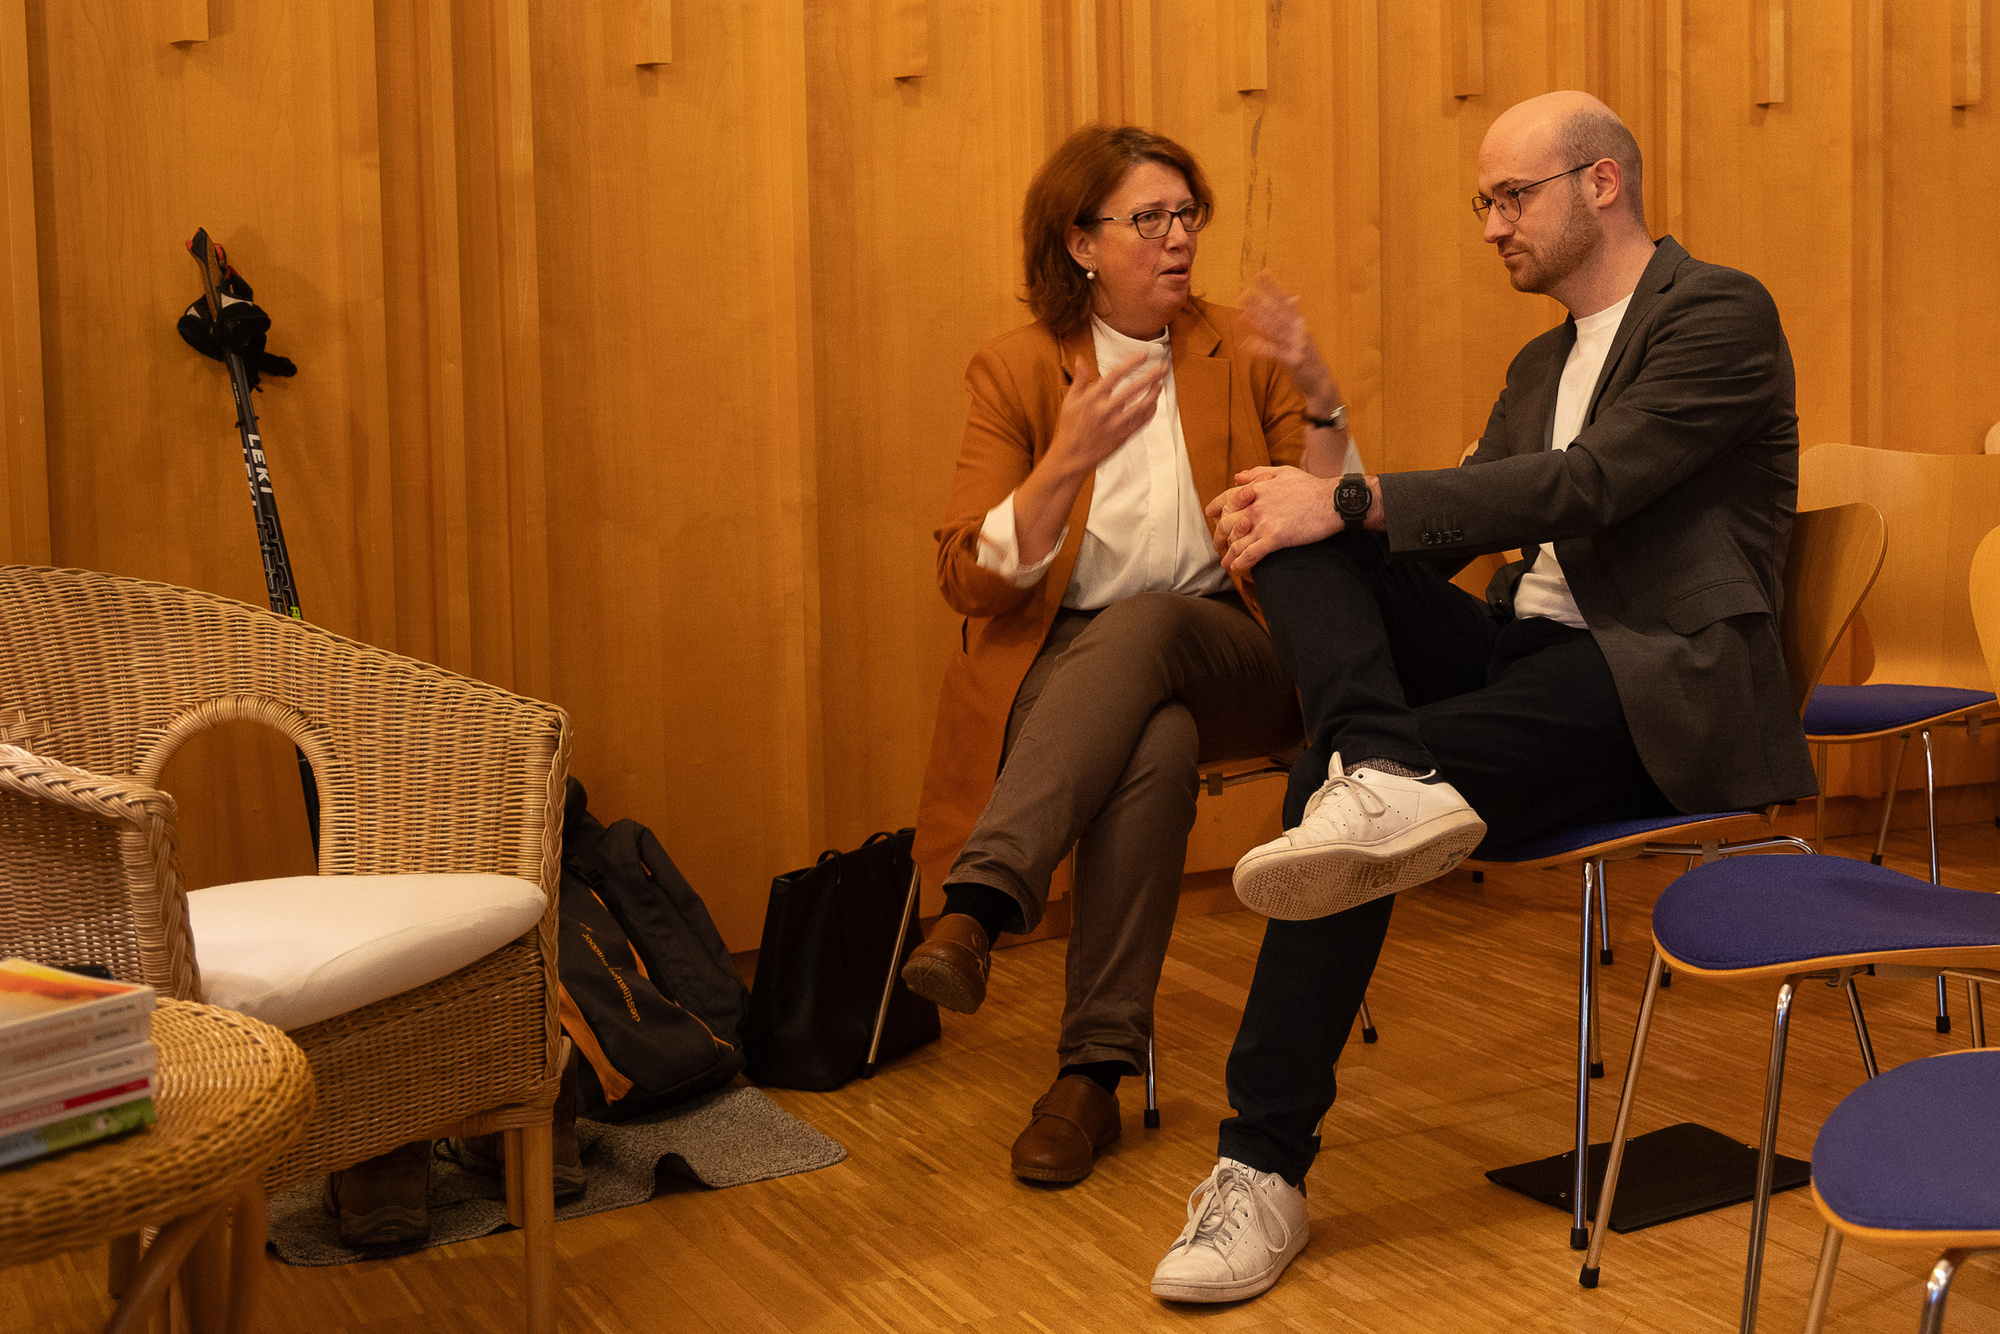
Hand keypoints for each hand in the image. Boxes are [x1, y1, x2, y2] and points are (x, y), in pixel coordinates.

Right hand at [1048, 351, 1166, 476]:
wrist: (1071, 456)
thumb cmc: (1069, 426)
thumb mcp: (1070, 400)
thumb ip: (1079, 379)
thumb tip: (1080, 358)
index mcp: (1092, 398)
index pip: (1116, 375)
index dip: (1132, 363)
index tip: (1144, 354)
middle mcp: (1105, 410)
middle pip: (1134, 389)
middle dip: (1151, 376)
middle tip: (1163, 366)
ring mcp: (1115, 424)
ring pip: (1141, 406)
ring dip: (1154, 393)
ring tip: (1161, 382)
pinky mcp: (1122, 436)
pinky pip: (1141, 422)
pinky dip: (1150, 411)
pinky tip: (1155, 402)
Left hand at [1204, 465, 1343, 572]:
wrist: (1332, 501)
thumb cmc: (1311, 487)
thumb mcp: (1283, 472)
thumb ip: (1258, 474)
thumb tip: (1237, 476)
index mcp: (1256, 490)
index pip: (1226, 499)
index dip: (1215, 508)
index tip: (1210, 515)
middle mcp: (1255, 506)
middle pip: (1226, 524)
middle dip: (1219, 537)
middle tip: (1218, 546)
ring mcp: (1263, 522)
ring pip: (1236, 542)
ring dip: (1228, 555)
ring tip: (1226, 564)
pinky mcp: (1275, 538)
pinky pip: (1250, 554)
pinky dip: (1241, 563)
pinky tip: (1238, 569)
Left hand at [1240, 271, 1342, 417]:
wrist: (1321, 383)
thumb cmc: (1308, 358)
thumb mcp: (1303, 335)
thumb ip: (1295, 316)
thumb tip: (1292, 297)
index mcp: (1299, 324)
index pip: (1284, 301)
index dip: (1273, 287)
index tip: (1263, 273)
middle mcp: (1298, 332)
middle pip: (1277, 313)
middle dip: (1262, 301)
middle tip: (1246, 291)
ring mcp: (1296, 346)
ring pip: (1275, 330)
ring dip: (1258, 320)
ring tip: (1243, 311)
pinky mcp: (1293, 361)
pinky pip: (1275, 353)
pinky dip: (1262, 348)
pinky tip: (1249, 343)